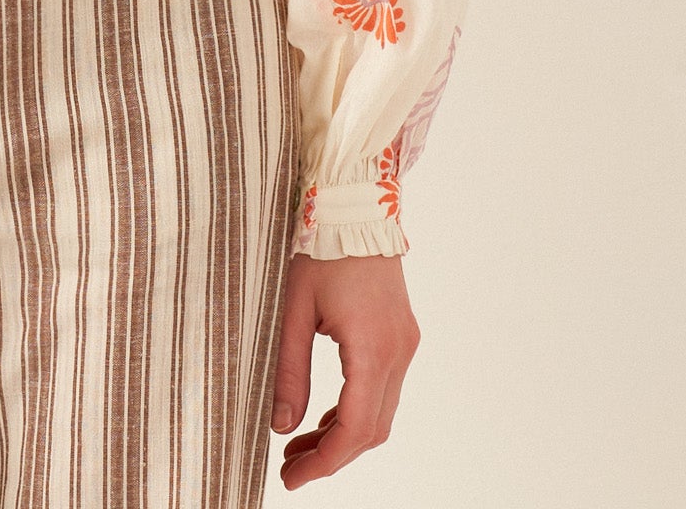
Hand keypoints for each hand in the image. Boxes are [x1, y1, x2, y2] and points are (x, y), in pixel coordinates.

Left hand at [270, 253, 419, 488]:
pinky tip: (325, 416)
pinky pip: (383, 389)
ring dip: (343, 435)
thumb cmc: (321, 251)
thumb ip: (289, 371)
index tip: (291, 478)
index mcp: (371, 348)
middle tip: (290, 467)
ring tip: (299, 445)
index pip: (354, 428)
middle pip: (371, 429)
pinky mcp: (401, 336)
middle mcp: (397, 352)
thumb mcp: (294, 310)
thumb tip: (280, 426)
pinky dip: (356, 410)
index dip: (324, 462)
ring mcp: (404, 345)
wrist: (356, 207)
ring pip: (380, 413)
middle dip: (331, 455)